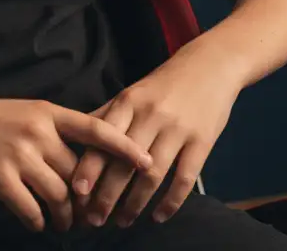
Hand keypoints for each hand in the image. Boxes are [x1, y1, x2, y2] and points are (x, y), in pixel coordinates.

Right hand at [0, 89, 155, 233]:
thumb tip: (82, 155)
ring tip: (65, 225)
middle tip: (94, 216)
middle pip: (80, 172)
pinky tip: (36, 223)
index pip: (96, 128)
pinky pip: (31, 210)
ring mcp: (18, 155)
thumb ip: (52, 130)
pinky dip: (37, 222)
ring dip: (66, 217)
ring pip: (60, 194)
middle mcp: (38, 131)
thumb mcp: (24, 112)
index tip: (147, 162)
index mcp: (47, 111)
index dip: (124, 146)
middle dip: (90, 199)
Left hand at [71, 56, 241, 228]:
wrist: (211, 65)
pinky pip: (184, 179)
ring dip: (135, 204)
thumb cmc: (165, 83)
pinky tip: (158, 217)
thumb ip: (107, 116)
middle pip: (123, 163)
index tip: (75, 193)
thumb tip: (76, 140)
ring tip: (122, 221)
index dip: (89, 168)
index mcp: (129, 101)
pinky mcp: (202, 141)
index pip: (102, 140)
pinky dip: (170, 202)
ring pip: (151, 175)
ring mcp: (178, 129)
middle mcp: (151, 115)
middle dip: (106, 196)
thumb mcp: (134, 92)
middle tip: (93, 220)